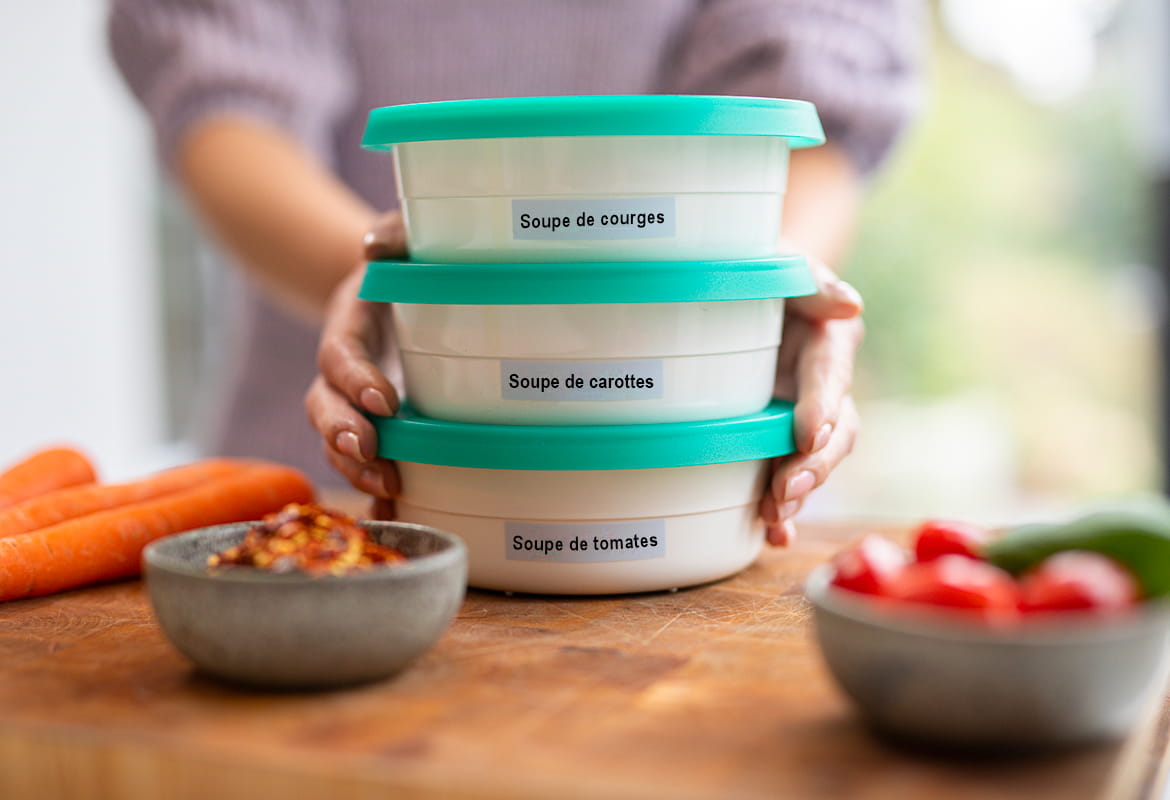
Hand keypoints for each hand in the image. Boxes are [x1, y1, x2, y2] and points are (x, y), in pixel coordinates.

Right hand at [304, 212, 406, 510]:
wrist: (393, 292)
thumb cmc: (405, 265)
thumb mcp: (404, 241)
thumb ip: (395, 233)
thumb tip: (376, 245)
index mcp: (347, 327)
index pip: (339, 357)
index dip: (354, 380)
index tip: (384, 400)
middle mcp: (340, 372)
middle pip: (323, 408)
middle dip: (342, 434)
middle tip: (373, 451)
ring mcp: (352, 405)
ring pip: (335, 442)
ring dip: (356, 467)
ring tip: (388, 487)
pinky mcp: (373, 427)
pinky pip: (363, 462)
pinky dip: (373, 490)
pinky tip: (397, 514)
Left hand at [758, 258, 863, 546]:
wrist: (747, 287)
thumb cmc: (766, 269)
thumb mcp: (787, 264)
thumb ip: (813, 282)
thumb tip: (849, 304)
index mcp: (829, 343)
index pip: (830, 378)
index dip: (823, 407)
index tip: (809, 435)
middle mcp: (825, 388)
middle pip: (835, 434)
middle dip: (813, 467)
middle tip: (784, 491)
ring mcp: (805, 416)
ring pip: (814, 462)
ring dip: (796, 494)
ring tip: (773, 521)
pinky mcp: (781, 436)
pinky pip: (788, 472)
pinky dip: (782, 508)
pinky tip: (768, 536)